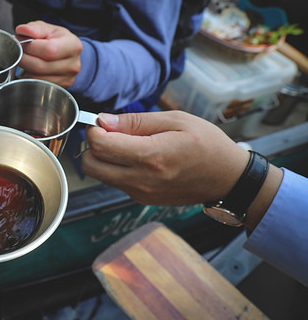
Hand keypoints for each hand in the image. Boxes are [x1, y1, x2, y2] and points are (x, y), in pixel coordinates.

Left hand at [15, 21, 81, 87]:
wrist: (66, 53)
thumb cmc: (56, 39)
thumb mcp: (47, 28)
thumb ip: (35, 28)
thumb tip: (23, 30)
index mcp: (73, 45)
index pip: (49, 50)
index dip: (31, 47)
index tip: (22, 42)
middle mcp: (73, 64)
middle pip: (41, 66)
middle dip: (24, 59)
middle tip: (19, 52)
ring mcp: (68, 78)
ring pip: (37, 78)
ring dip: (25, 69)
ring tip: (25, 59)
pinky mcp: (61, 87)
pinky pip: (38, 85)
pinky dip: (29, 77)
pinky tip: (30, 68)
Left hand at [81, 111, 249, 205]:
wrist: (228, 179)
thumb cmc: (207, 145)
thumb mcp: (175, 120)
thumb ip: (135, 121)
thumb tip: (103, 121)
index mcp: (151, 156)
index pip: (100, 146)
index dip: (95, 130)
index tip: (104, 122)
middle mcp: (142, 179)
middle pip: (90, 165)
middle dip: (92, 146)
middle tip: (109, 133)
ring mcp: (140, 193)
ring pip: (100, 175)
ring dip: (103, 158)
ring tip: (127, 144)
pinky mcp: (141, 199)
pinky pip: (114, 182)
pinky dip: (115, 168)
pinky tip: (136, 157)